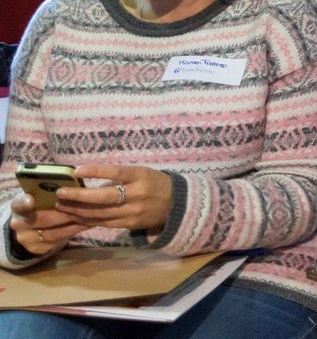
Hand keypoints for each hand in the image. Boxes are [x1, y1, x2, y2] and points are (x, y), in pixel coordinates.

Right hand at [8, 192, 88, 255]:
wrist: (30, 227)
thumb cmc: (41, 204)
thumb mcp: (40, 195)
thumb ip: (49, 190)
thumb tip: (71, 182)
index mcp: (18, 205)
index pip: (18, 203)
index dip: (25, 202)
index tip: (32, 200)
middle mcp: (18, 223)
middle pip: (41, 219)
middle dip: (64, 212)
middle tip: (83, 205)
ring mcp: (26, 238)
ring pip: (52, 232)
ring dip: (74, 223)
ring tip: (93, 215)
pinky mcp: (37, 248)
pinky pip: (58, 240)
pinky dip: (75, 230)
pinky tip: (89, 223)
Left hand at [53, 165, 173, 231]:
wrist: (177, 203)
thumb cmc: (155, 183)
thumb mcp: (142, 173)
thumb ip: (120, 177)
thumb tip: (89, 181)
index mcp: (141, 176)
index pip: (116, 172)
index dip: (96, 171)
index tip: (77, 170)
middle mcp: (138, 194)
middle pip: (104, 197)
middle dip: (79, 196)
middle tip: (61, 193)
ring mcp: (134, 212)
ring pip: (100, 213)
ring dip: (78, 210)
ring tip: (63, 205)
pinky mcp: (130, 224)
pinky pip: (104, 223)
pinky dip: (88, 219)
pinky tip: (76, 216)